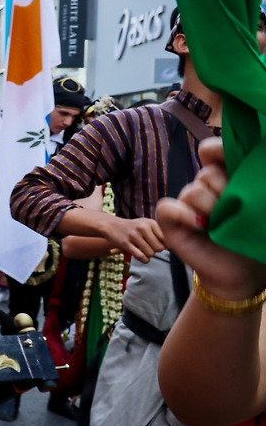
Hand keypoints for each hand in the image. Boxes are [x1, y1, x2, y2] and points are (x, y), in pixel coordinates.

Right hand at [103, 215, 165, 262]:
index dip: (164, 244)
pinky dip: (144, 260)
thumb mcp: (146, 225)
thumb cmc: (133, 228)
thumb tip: (172, 246)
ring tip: (145, 252)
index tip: (158, 244)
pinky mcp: (125, 243)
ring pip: (151, 253)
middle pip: (159, 247)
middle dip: (156, 251)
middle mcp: (142, 227)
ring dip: (149, 256)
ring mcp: (133, 235)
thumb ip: (159, 232)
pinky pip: (141, 256)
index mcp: (150, 222)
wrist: (111, 225)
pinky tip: (143, 258)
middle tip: (150, 248)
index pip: (166, 239)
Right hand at [157, 138, 265, 299]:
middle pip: (207, 173)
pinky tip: (201, 226)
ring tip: (219, 226)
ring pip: (192, 191)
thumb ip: (249, 183)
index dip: (219, 151)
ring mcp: (186, 205)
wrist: (242, 274)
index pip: (212, 151)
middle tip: (235, 211)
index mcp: (225, 180)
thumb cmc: (254, 241)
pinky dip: (184, 214)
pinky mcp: (170, 222)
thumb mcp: (257, 207)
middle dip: (224, 190)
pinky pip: (168, 207)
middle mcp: (204, 190)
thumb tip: (240, 168)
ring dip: (210, 208)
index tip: (233, 163)